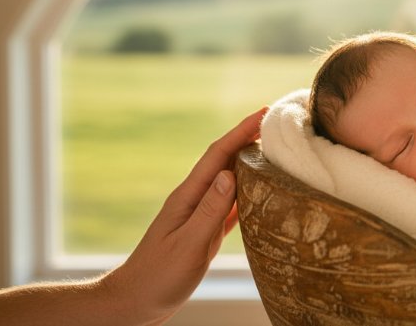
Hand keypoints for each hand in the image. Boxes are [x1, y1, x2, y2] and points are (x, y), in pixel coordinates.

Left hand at [101, 107, 265, 324]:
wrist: (136, 302)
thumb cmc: (158, 277)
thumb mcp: (187, 244)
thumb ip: (209, 210)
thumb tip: (230, 174)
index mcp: (188, 196)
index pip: (219, 155)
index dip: (241, 131)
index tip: (264, 113)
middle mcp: (195, 199)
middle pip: (226, 160)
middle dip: (250, 138)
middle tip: (279, 125)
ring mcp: (201, 214)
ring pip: (231, 179)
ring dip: (252, 162)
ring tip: (278, 150)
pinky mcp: (206, 230)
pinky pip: (232, 203)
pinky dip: (250, 191)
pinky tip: (264, 189)